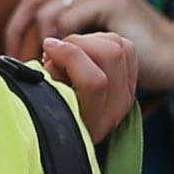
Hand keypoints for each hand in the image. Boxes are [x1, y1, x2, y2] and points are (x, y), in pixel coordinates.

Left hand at [14, 0, 173, 76]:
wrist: (173, 57)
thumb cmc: (130, 53)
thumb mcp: (89, 34)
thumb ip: (62, 26)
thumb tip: (21, 39)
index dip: (18, 21)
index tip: (12, 51)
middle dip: (21, 28)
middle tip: (22, 58)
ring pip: (49, 9)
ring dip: (46, 42)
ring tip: (55, 64)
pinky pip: (68, 18)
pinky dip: (64, 42)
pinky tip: (73, 59)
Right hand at [38, 21, 143, 138]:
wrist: (68, 132)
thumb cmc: (46, 116)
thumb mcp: (42, 104)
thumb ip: (46, 81)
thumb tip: (52, 47)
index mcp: (92, 124)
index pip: (94, 82)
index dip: (68, 56)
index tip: (47, 47)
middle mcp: (116, 110)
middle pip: (111, 54)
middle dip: (77, 42)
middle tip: (56, 50)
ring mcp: (127, 94)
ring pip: (118, 45)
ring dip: (87, 40)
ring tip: (67, 53)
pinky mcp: (130, 80)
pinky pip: (124, 45)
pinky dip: (100, 40)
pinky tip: (82, 53)